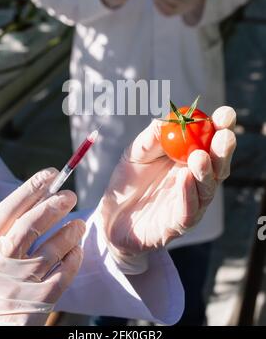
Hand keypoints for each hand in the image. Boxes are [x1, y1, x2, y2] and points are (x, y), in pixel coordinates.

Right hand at [0, 169, 84, 325]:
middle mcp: (2, 260)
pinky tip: (76, 250)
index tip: (49, 175)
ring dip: (70, 231)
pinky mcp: (39, 300)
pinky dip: (74, 257)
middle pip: (33, 223)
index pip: (10, 209)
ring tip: (78, 224)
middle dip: (55, 205)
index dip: (31, 188)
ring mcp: (21, 280)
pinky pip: (65, 271)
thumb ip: (0, 236)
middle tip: (70, 196)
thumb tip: (34, 203)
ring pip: (54, 246)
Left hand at [99, 107, 235, 274]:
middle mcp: (197, 179)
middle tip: (224, 136)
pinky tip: (185, 179)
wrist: (112, 216)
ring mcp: (191, 203)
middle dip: (223, 149)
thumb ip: (151, 139)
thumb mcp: (135, 154)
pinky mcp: (179, 224)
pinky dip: (188, 194)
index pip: (212, 140)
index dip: (222, 127)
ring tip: (200, 156)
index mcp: (190, 157)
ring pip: (206, 188)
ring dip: (205, 172)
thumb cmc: (129, 181)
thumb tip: (166, 119)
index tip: (226, 114)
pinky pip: (188, 210)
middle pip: (218, 164)